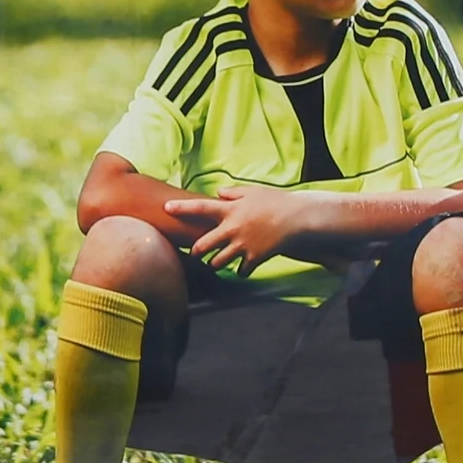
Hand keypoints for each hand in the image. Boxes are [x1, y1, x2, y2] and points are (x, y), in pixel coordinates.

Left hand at [163, 184, 311, 273]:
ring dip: (216, 264)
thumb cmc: (275, 201)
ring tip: (218, 262)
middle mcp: (232, 229)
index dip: (181, 208)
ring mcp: (242, 245)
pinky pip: (240, 271)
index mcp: (230, 210)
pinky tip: (243, 268)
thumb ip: (232, 193)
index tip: (166, 207)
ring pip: (218, 263)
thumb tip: (218, 192)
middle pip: (203, 247)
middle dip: (196, 252)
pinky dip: (240, 271)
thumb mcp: (252, 191)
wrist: (297, 217)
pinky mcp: (255, 257)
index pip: (200, 207)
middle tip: (197, 253)